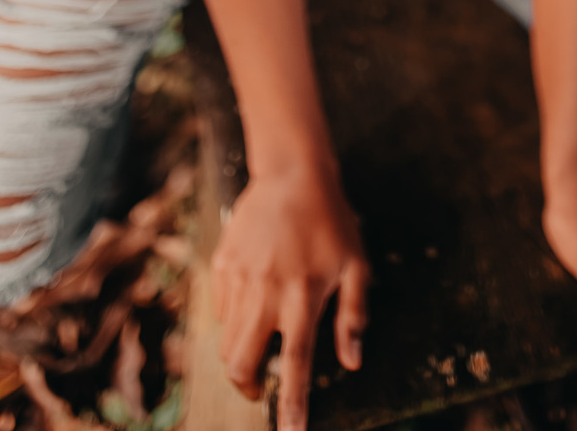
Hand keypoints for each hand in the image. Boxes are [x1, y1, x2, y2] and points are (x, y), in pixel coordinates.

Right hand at [212, 158, 369, 430]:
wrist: (293, 173)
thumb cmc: (332, 221)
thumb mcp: (356, 266)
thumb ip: (354, 315)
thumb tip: (351, 361)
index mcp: (303, 295)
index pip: (295, 363)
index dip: (293, 404)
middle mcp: (267, 291)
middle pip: (241, 362)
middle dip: (248, 387)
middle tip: (261, 387)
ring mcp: (240, 277)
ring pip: (226, 342)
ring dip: (238, 358)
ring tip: (258, 349)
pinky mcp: (222, 263)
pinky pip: (220, 310)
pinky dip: (231, 322)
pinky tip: (250, 308)